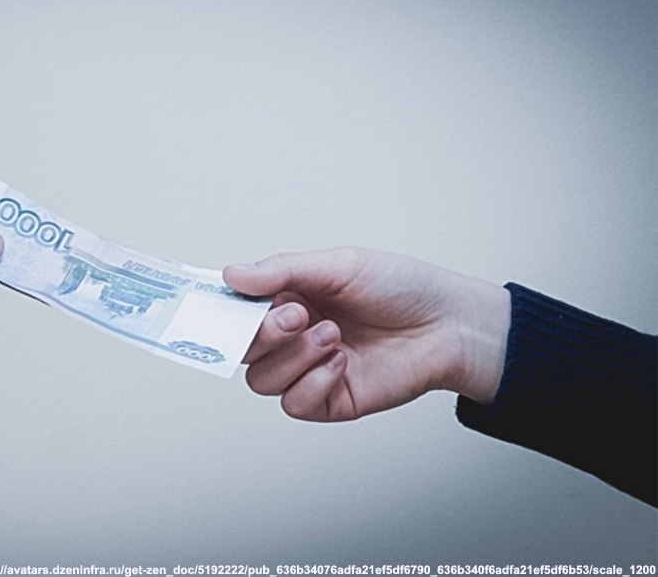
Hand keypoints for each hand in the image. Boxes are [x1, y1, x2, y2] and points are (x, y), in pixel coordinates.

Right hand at [223, 248, 509, 421]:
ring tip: (333, 335)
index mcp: (287, 299)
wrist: (450, 325)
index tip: (218, 305)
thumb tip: (230, 275)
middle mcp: (291, 337)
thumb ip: (281, 271)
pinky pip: (294, 403)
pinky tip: (341, 363)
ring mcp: (308, 370)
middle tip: (297, 314)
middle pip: (240, 349)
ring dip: (293, 356)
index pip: (235, 311)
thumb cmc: (402, 287)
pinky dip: (312, 382)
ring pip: (261, 380)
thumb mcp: (338, 265)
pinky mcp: (328, 400)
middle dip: (262, 332)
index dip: (221, 312)